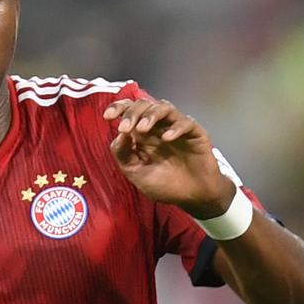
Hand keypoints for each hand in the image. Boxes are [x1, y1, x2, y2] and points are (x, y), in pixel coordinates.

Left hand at [102, 98, 234, 218]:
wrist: (193, 198)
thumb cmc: (165, 186)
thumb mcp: (136, 173)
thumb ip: (123, 154)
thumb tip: (119, 133)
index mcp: (143, 134)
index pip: (130, 110)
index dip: (118, 108)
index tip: (107, 117)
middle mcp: (159, 127)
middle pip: (145, 105)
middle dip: (132, 113)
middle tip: (125, 128)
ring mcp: (178, 129)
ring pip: (165, 107)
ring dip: (151, 114)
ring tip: (142, 129)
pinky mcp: (196, 134)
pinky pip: (186, 122)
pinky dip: (176, 128)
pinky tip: (167, 138)